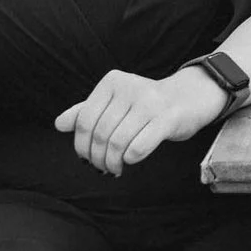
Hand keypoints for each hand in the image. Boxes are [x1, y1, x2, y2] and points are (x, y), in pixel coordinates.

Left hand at [54, 69, 226, 177]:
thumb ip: (87, 112)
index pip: (84, 120)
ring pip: (117, 143)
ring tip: (115, 168)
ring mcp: (150, 102)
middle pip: (99, 134)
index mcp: (112, 82)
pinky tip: (131, 160)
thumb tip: (59, 124)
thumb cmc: (148, 103)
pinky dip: (131, 159)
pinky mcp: (168, 117)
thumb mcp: (116, 102)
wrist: (190, 96)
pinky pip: (139, 147)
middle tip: (103, 168)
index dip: (81, 146)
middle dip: (97, 158)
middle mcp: (129, 88)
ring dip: (113, 162)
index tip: (87, 158)